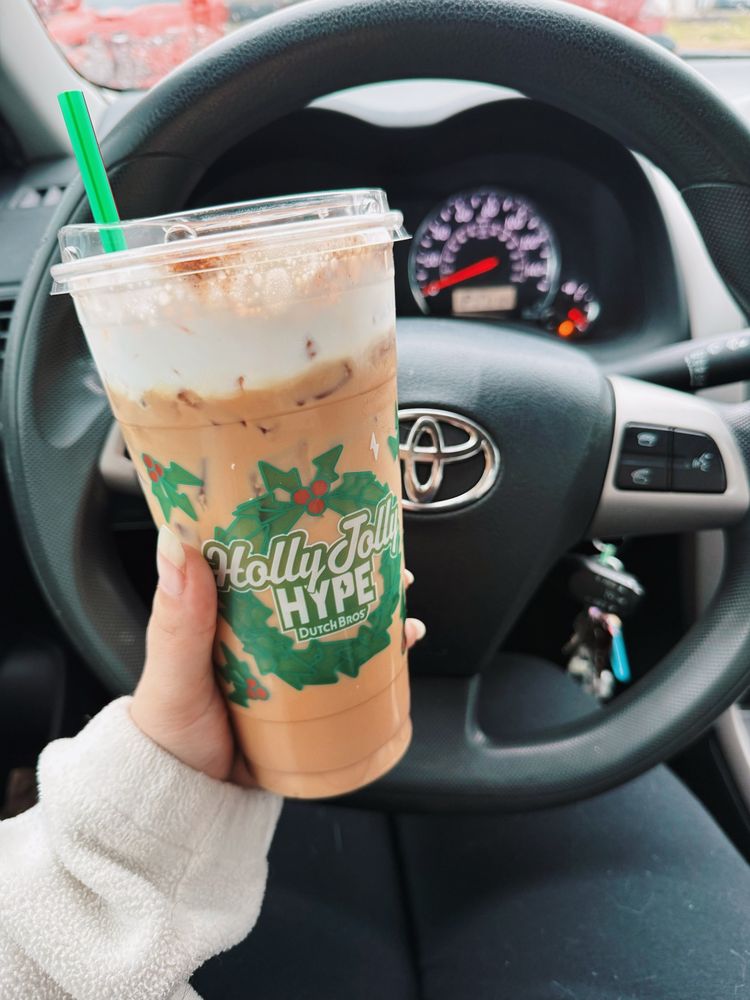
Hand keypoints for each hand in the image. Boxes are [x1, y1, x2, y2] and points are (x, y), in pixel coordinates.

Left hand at [130, 525, 425, 783]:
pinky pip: (354, 667)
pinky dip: (382, 653)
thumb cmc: (171, 732)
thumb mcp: (175, 671)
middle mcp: (263, 626)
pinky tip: (403, 644)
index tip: (327, 507)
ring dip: (375, 602)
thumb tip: (177, 543)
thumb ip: (178, 618)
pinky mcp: (313, 696)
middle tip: (380, 550)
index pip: (262, 551)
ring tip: (401, 594)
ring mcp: (291, 660)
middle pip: (313, 582)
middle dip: (351, 561)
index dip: (296, 525)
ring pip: (341, 619)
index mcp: (225, 609)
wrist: (190, 799)